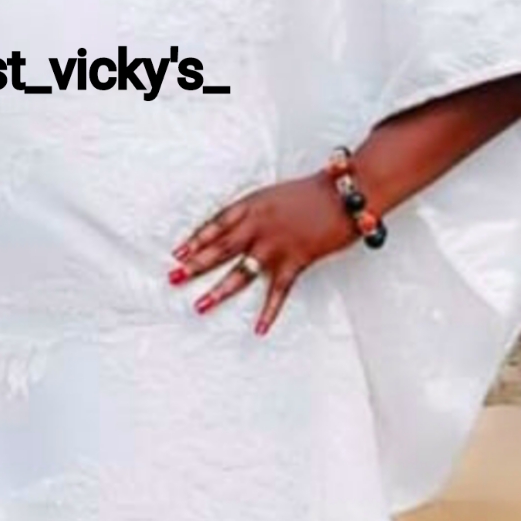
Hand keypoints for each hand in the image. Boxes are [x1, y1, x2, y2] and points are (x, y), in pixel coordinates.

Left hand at [168, 173, 355, 334]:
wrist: (347, 194)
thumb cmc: (314, 192)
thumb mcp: (276, 195)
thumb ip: (256, 211)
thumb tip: (238, 229)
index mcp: (253, 205)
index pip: (216, 224)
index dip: (196, 239)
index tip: (178, 252)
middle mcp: (258, 226)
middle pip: (220, 249)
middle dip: (195, 265)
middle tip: (174, 278)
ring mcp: (275, 245)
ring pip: (240, 273)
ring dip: (219, 291)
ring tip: (200, 305)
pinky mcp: (296, 261)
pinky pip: (278, 291)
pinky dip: (269, 312)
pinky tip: (259, 329)